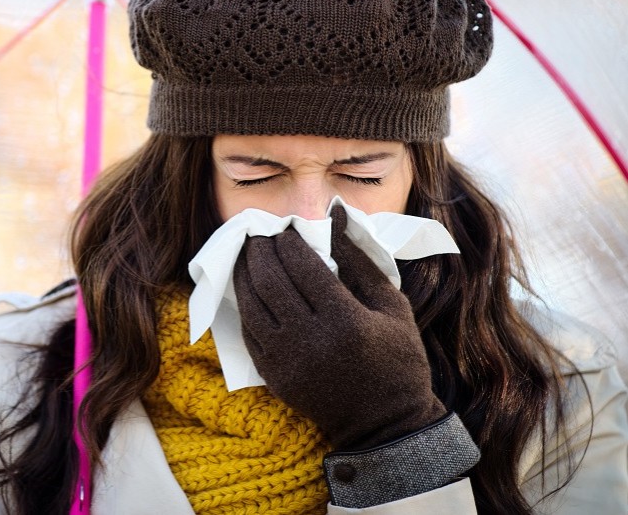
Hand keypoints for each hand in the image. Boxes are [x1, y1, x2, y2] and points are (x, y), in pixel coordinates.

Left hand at [232, 206, 445, 450]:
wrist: (385, 424)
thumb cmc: (397, 360)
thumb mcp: (393, 307)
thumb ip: (360, 260)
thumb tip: (335, 217)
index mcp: (345, 320)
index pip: (303, 267)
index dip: (288, 242)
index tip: (285, 228)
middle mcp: (311, 340)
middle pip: (270, 282)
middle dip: (260, 251)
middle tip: (258, 234)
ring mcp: (288, 361)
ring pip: (251, 306)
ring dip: (244, 274)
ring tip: (247, 254)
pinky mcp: (274, 377)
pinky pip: (248, 333)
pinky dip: (244, 306)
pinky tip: (247, 288)